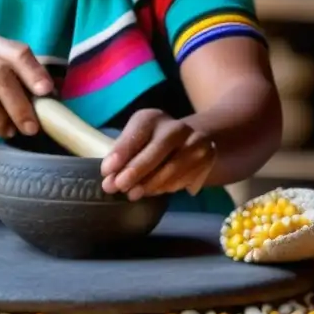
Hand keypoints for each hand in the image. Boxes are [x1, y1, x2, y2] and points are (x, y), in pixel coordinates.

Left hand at [99, 109, 215, 200]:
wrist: (189, 141)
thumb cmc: (151, 144)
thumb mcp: (135, 141)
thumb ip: (122, 156)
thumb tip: (108, 180)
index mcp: (152, 118)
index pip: (137, 133)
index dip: (121, 151)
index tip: (106, 170)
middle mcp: (176, 127)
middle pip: (157, 150)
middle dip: (136, 171)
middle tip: (119, 186)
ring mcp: (195, 143)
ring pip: (173, 167)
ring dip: (151, 184)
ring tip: (133, 194)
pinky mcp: (207, 159)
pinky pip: (184, 178)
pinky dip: (166, 187)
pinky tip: (153, 191)